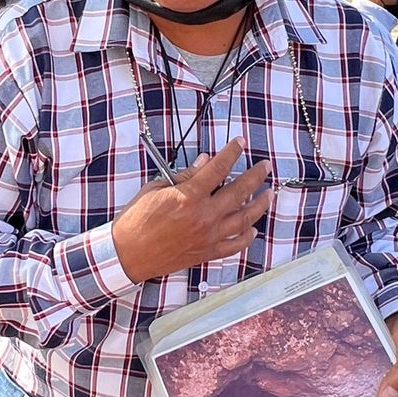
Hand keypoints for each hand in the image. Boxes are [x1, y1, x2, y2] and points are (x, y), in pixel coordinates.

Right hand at [112, 140, 272, 283]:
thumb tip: (205, 162)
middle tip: (265, 166)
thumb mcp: (156, 189)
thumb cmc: (137, 220)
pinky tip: (253, 228)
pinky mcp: (207, 252)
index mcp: (189, 196)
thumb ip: (184, 176)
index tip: (240, 143)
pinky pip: (235, 245)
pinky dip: (247, 237)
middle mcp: (204, 216)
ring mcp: (208, 236)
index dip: (232, 152)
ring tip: (269, 193)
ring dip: (260, 204)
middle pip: (239, 191)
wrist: (128, 254)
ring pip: (244, 218)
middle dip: (256, 176)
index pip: (218, 168)